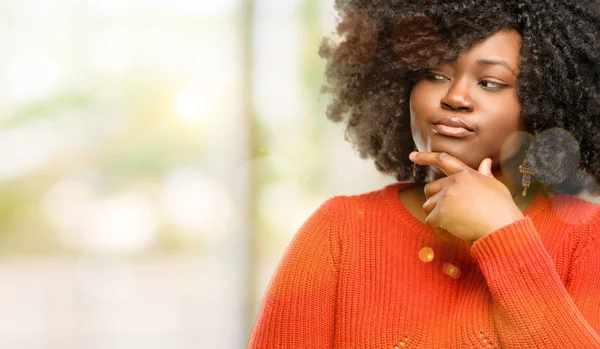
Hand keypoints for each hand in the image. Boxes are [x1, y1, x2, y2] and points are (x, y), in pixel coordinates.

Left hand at [409, 151, 524, 242]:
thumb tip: (486, 161)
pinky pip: (430, 221)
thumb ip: (485, 174)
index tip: (412, 155)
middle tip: (446, 214)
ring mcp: (446, 196)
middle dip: (434, 201)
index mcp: (466, 174)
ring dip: (436, 216)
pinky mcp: (442, 212)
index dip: (426, 157)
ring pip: (428, 205)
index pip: (443, 160)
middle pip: (430, 188)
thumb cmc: (502, 208)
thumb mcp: (495, 186)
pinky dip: (439, 230)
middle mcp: (454, 182)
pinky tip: (451, 234)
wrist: (502, 226)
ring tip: (453, 226)